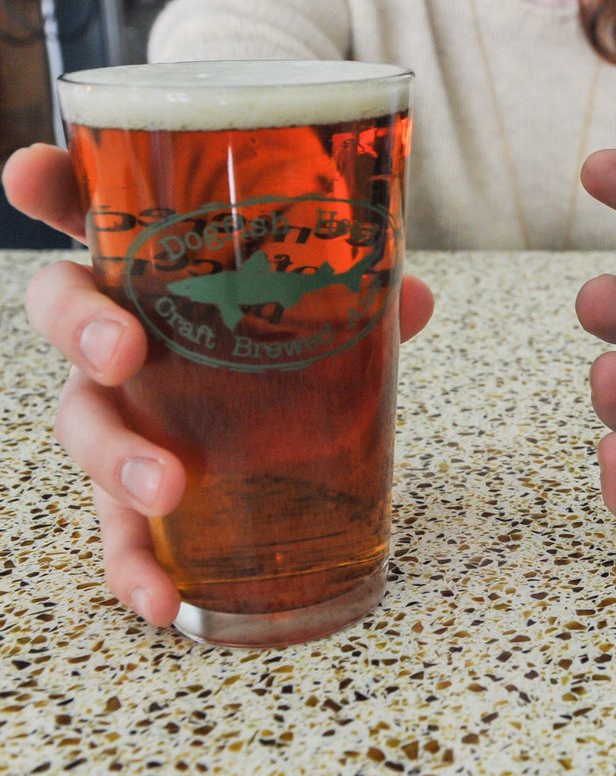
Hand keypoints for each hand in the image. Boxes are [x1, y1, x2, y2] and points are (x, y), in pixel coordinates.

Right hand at [3, 144, 434, 625]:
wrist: (272, 415)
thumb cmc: (275, 334)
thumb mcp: (318, 306)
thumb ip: (356, 295)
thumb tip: (417, 296)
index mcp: (153, 263)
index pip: (88, 209)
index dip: (48, 187)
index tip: (31, 174)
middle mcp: (119, 328)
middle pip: (65, 312)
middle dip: (80, 325)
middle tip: (122, 351)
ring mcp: (118, 409)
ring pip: (81, 423)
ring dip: (113, 455)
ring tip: (165, 485)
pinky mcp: (134, 487)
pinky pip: (117, 528)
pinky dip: (133, 565)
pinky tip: (162, 602)